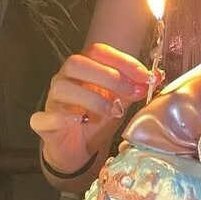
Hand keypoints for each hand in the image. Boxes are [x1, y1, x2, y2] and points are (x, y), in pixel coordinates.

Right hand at [30, 43, 150, 173]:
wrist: (77, 147)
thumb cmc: (97, 118)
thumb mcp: (120, 101)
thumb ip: (134, 87)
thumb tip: (157, 76)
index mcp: (84, 67)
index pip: (98, 51)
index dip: (123, 60)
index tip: (145, 76)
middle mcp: (64, 78)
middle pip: (77, 63)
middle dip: (109, 76)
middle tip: (132, 92)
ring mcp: (52, 100)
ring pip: (62, 87)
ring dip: (92, 97)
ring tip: (113, 111)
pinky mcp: (42, 123)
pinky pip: (44, 117)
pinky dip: (63, 118)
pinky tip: (82, 120)